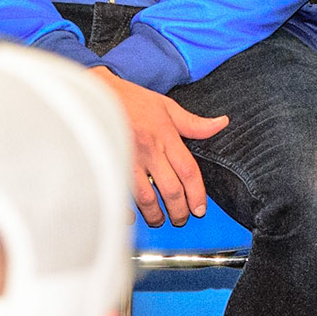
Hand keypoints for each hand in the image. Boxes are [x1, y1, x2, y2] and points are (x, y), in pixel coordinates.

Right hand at [89, 67, 228, 226]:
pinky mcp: (108, 166)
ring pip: (146, 198)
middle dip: (179, 210)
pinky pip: (119, 195)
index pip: (188, 170)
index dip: (197, 192)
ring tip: (160, 220)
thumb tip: (221, 124)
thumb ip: (193, 123)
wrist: (95, 95)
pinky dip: (125, 210)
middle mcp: (148, 151)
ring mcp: (127, 160)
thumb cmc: (130, 100)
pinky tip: (130, 218)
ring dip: (155, 215)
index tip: (200, 208)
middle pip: (170, 189)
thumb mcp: (166, 106)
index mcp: (165, 136)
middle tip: (182, 219)